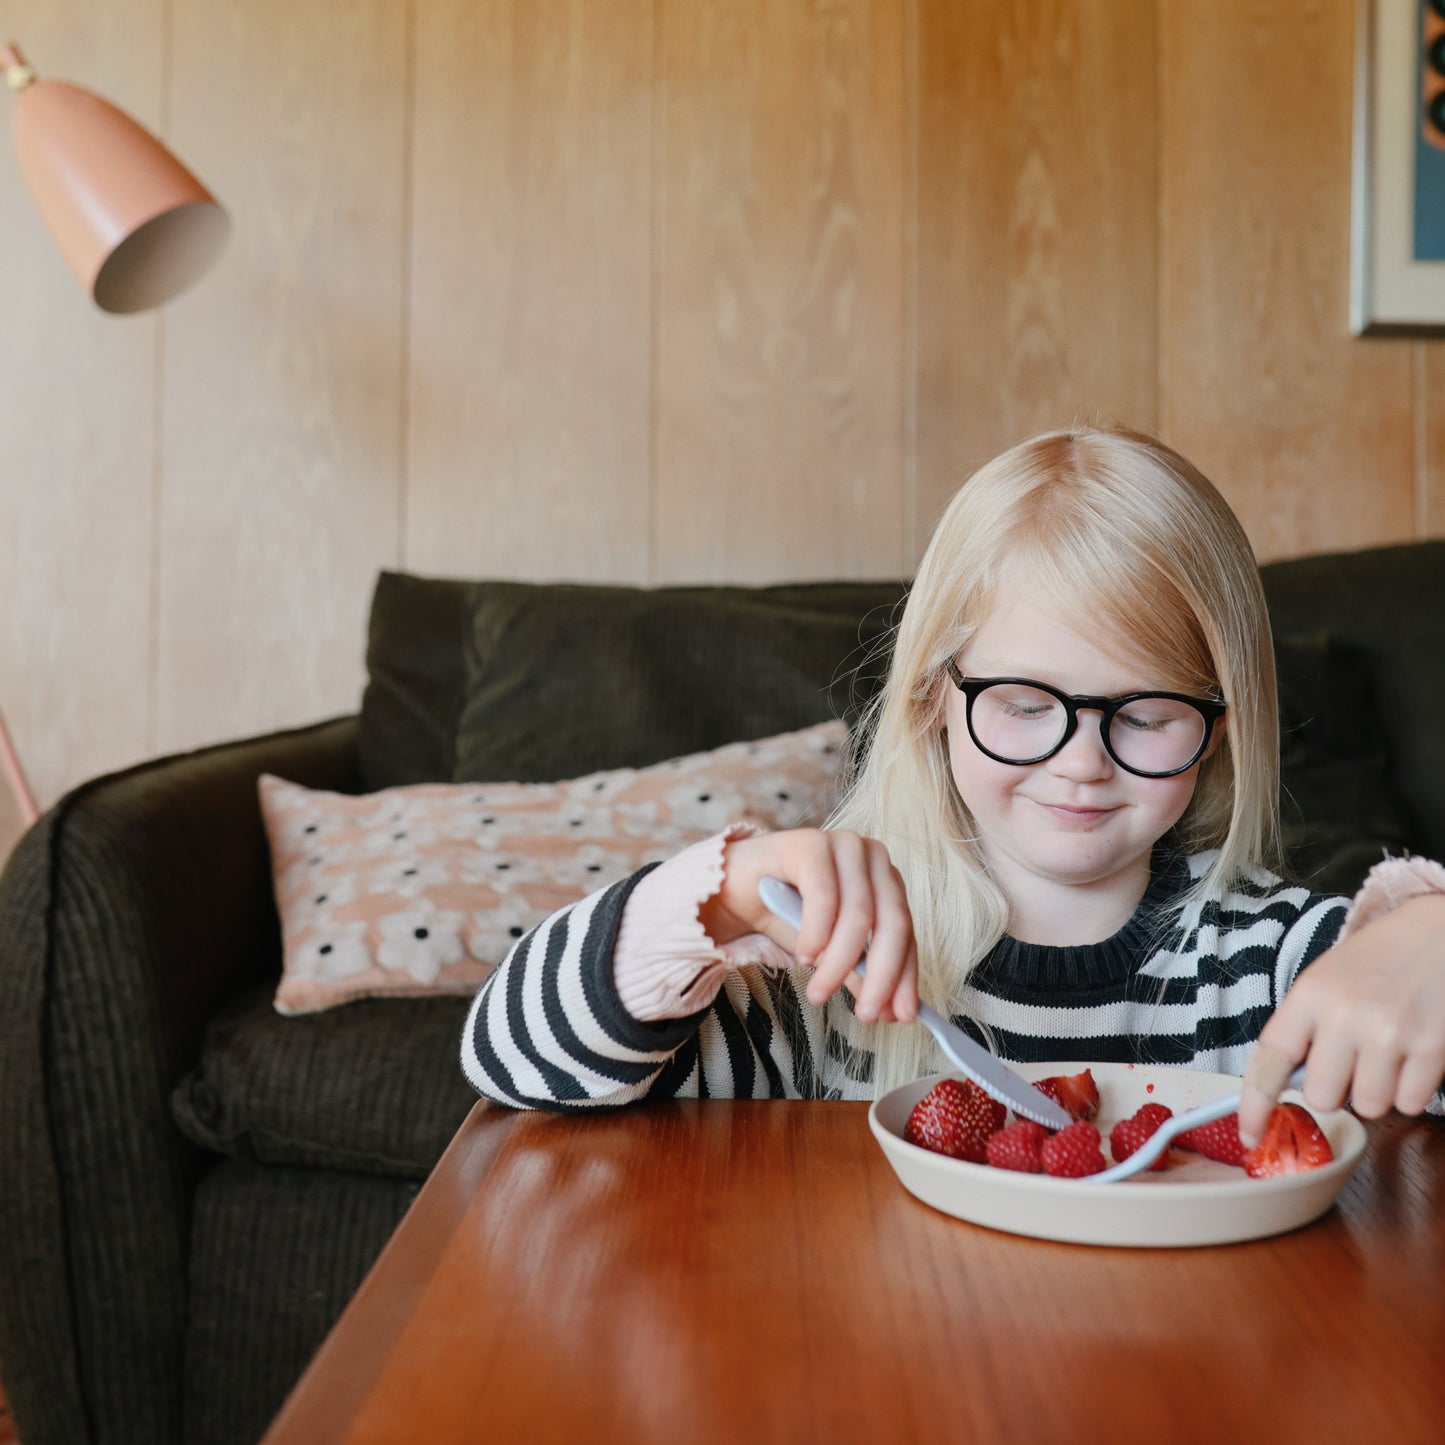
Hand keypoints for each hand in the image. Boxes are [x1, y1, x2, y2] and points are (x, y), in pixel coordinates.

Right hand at [697, 828, 918, 1024]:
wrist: (733, 889)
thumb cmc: (784, 914)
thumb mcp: (828, 951)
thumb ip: (860, 971)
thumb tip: (889, 1008)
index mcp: (885, 880)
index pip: (906, 932)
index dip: (905, 976)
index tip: (899, 1016)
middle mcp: (872, 857)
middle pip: (892, 922)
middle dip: (881, 975)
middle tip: (865, 1014)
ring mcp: (843, 845)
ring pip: (858, 913)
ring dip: (840, 961)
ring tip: (819, 991)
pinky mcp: (810, 842)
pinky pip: (823, 895)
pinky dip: (817, 932)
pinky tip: (805, 957)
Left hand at [1239, 893, 1444, 1145]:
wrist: (1439, 931)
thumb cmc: (1377, 959)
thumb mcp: (1326, 979)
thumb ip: (1305, 1027)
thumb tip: (1286, 1086)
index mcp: (1309, 994)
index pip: (1269, 1059)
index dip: (1254, 1105)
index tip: (1250, 1135)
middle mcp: (1344, 1015)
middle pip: (1323, 1096)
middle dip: (1336, 1089)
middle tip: (1352, 1059)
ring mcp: (1390, 1033)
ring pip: (1369, 1106)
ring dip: (1376, 1091)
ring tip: (1385, 1052)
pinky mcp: (1432, 1048)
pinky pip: (1409, 1103)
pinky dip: (1411, 1090)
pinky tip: (1412, 1055)